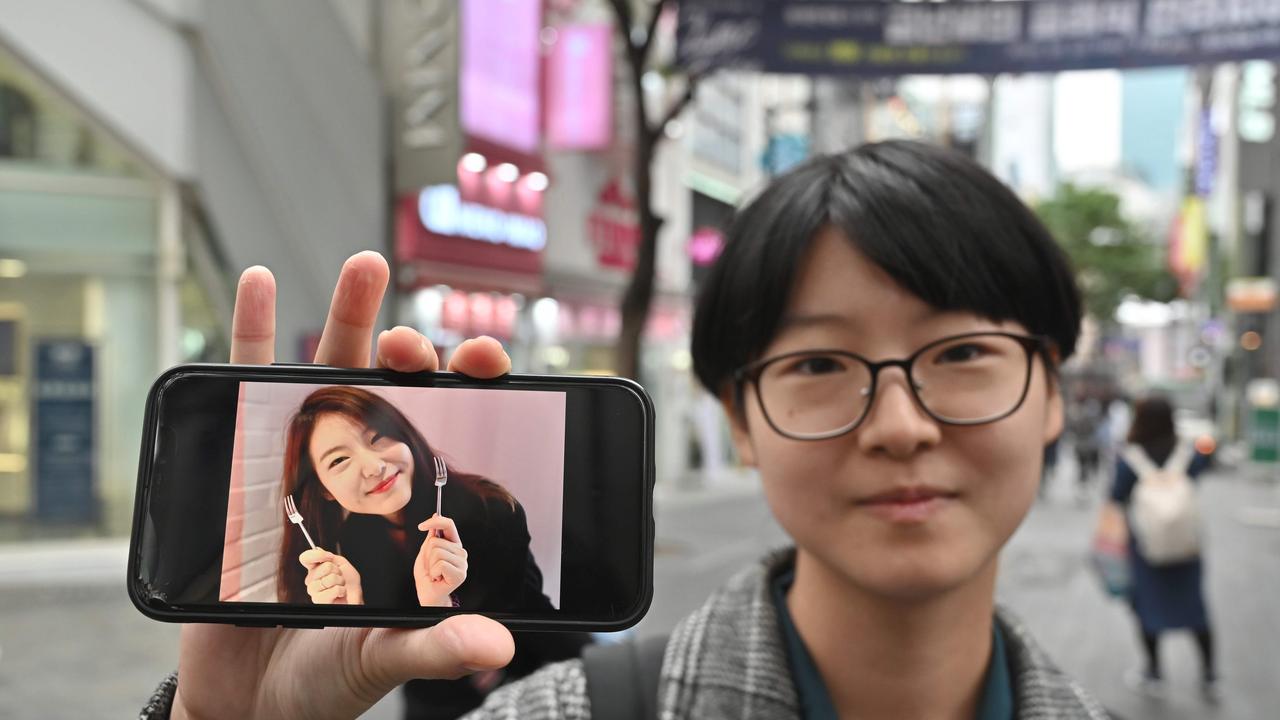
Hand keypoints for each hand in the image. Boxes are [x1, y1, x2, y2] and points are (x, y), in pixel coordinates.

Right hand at [173, 251, 515, 719]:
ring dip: (347, 316)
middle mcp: (359, 477)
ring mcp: (300, 466)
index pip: (446, 430)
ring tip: (367, 266)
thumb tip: (495, 640)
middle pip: (392, 392)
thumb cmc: (323, 679)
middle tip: (415, 341)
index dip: (470, 389)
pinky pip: (244, 390)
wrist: (242, 703)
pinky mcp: (240, 468)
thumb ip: (433, 644)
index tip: (487, 356)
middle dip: (411, 354)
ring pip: (328, 373)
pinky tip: (261, 281)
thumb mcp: (381, 659)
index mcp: (403, 510)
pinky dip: (250, 333)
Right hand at [300, 548, 363, 604]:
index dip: (318, 555)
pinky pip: (334, 590)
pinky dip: (342, 590)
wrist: (354, 597)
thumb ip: (329, 556)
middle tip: (339, 577)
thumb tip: (317, 549)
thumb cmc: (348, 582)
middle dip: (338, 571)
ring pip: (330, 579)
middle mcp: (311, 580)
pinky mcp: (319, 601)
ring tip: (339, 586)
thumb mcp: (341, 563)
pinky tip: (340, 594)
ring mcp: (314, 591)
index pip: (305, 558)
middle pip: (325, 567)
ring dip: (340, 581)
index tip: (330, 557)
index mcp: (314, 569)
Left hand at [414, 515, 467, 606]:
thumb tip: (436, 516)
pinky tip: (438, 578)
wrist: (428, 596)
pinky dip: (434, 572)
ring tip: (434, 573)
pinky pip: (440, 564)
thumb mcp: (425, 554)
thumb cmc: (427, 577)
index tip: (421, 526)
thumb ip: (431, 538)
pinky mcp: (460, 574)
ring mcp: (462, 563)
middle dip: (427, 555)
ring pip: (437, 552)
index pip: (449, 525)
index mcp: (453, 544)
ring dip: (430, 565)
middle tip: (431, 567)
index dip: (435, 521)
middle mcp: (461, 552)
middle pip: (436, 541)